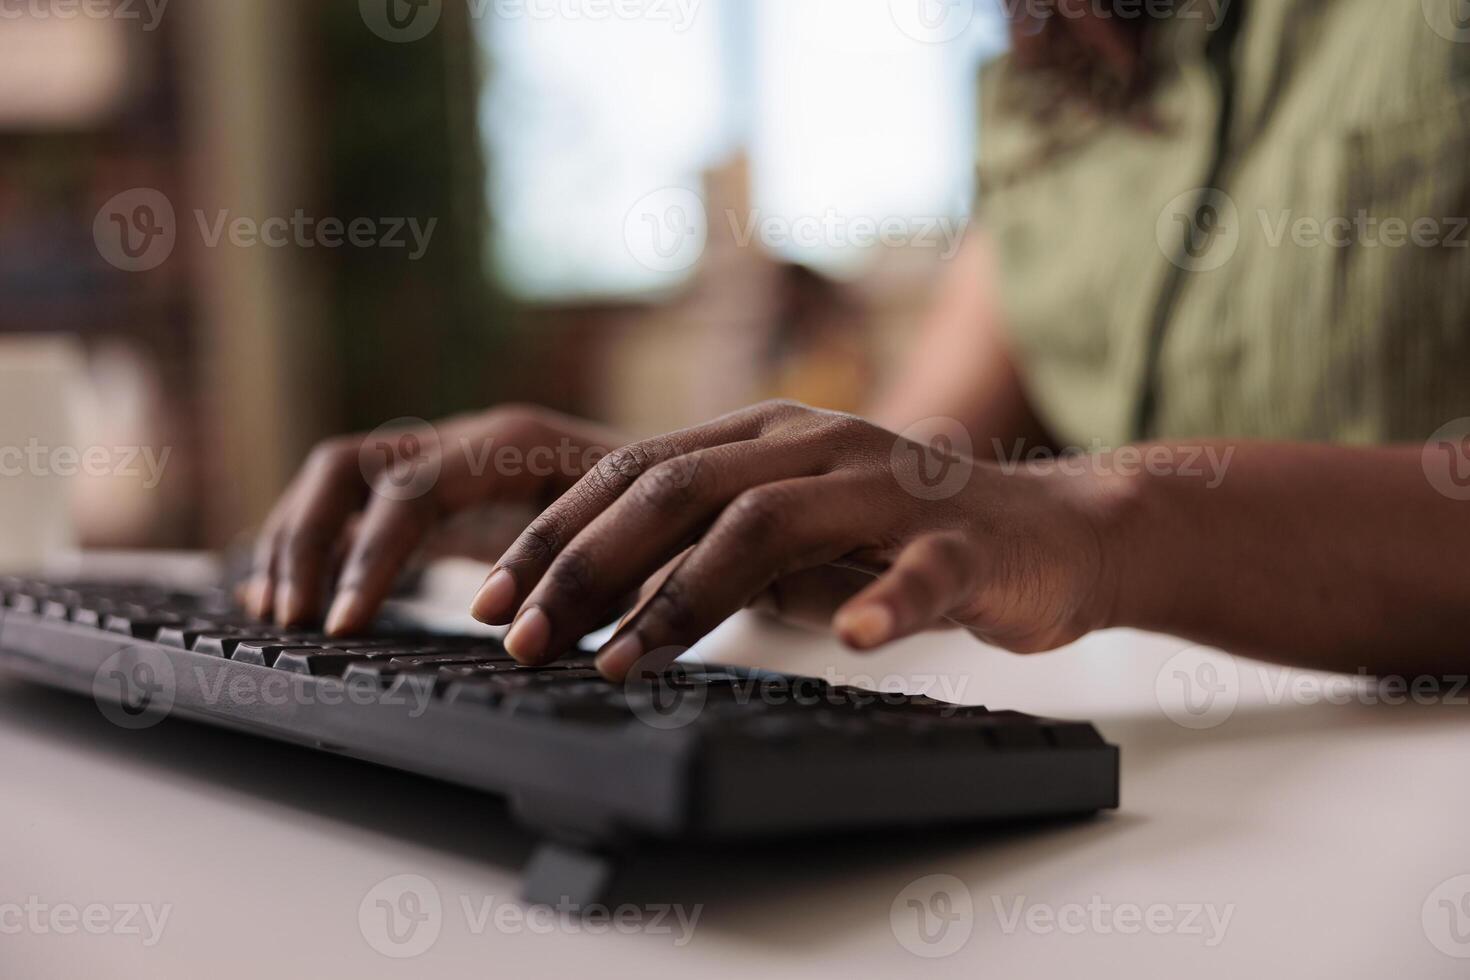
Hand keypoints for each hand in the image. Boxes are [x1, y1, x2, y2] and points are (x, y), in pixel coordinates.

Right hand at [245, 406, 625, 632]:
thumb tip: (514, 633)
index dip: (368, 556)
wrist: (675, 492)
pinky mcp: (431, 494)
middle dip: (305, 542)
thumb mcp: (632, 552)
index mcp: (509, 444)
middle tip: (293, 622)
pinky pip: (348, 505)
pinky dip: (312, 545)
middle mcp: (461, 441)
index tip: (344, 625)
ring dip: (294, 541)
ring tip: (274, 615)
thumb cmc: (658, 522)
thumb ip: (580, 585)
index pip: (409, 489)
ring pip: (334, 480)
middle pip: (345, 467)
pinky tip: (284, 596)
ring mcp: (439, 461)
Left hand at [470, 400, 1120, 679]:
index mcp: (765, 437)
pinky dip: (887, 603)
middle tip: (526, 639)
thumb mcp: (786, 539)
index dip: (556, 534)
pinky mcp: (964, 543)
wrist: (1049, 531)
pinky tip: (856, 640)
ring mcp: (891, 489)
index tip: (491, 600)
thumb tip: (592, 604)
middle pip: (679, 489)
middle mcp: (816, 444)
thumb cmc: (899, 542)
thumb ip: (704, 550)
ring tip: (625, 662)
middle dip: (588, 564)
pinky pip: (921, 570)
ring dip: (687, 596)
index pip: (635, 470)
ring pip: (772, 524)